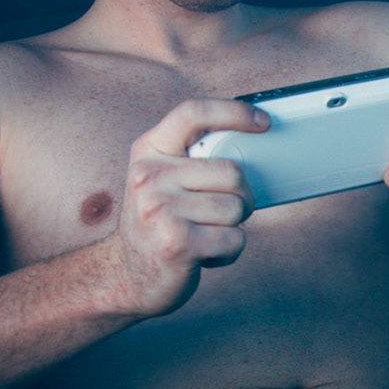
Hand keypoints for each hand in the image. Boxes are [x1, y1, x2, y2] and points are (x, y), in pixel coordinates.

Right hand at [101, 99, 265, 318]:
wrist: (125, 276)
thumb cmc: (156, 225)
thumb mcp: (161, 181)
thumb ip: (194, 160)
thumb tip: (254, 150)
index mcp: (148, 152)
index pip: (192, 114)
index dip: (233, 112)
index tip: (263, 122)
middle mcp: (149, 176)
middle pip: (232, 172)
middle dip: (240, 197)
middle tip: (218, 212)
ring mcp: (160, 209)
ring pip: (236, 208)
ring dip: (232, 227)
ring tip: (204, 234)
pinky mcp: (177, 243)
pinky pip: (234, 239)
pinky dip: (229, 252)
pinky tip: (203, 253)